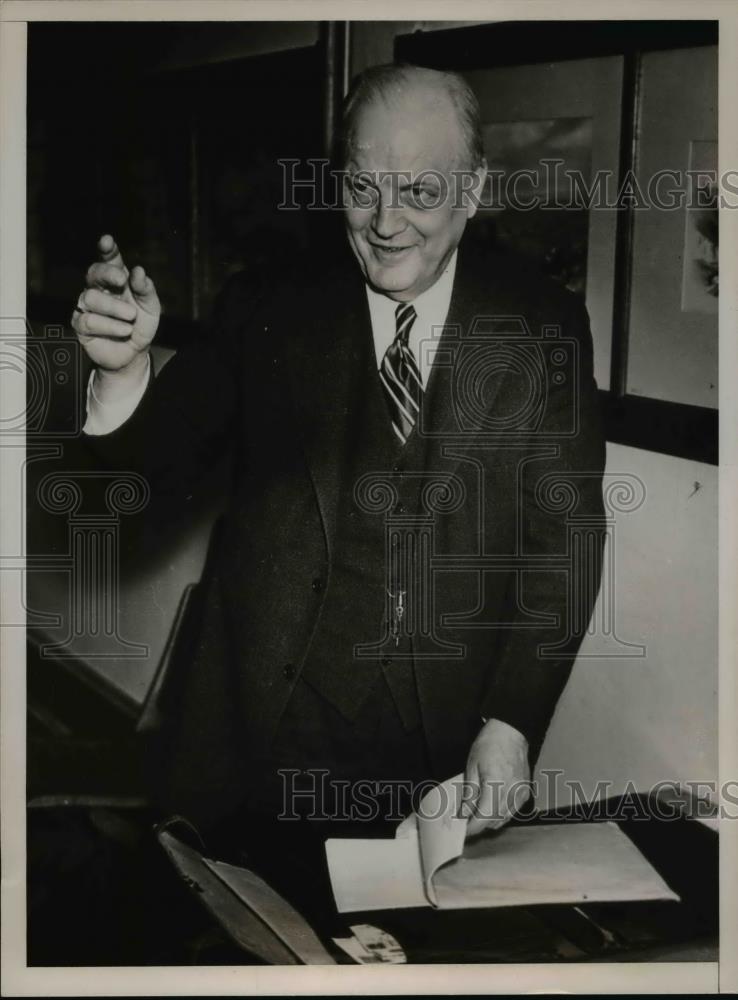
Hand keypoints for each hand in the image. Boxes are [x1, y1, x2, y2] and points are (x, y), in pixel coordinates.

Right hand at [71, 234, 159, 375]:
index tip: (107, 241)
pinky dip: (109, 326)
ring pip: (91, 298)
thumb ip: (146, 289)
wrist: (134, 354)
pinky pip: (89, 320)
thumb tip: (138, 271)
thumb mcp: (151, 307)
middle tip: (122, 281)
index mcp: (116, 280)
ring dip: (114, 308)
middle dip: (107, 274)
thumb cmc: (140, 325)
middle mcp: (98, 289)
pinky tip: (123, 331)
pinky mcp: (80, 325)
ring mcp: (87, 306)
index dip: (107, 250)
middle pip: (93, 273)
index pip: (109, 260)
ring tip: (131, 318)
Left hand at [462, 718, 530, 836]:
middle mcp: (511, 792)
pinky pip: (513, 811)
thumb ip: (470, 793)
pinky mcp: (526, 792)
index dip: (472, 828)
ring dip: (490, 820)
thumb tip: (464, 813)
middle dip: (479, 825)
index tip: (462, 830)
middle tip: (466, 820)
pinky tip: (492, 805)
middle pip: (494, 821)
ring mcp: (521, 793)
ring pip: (504, 819)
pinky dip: (501, 813)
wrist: (510, 732)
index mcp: (496, 784)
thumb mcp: (472, 767)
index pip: (484, 817)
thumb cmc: (489, 745)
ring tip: (477, 812)